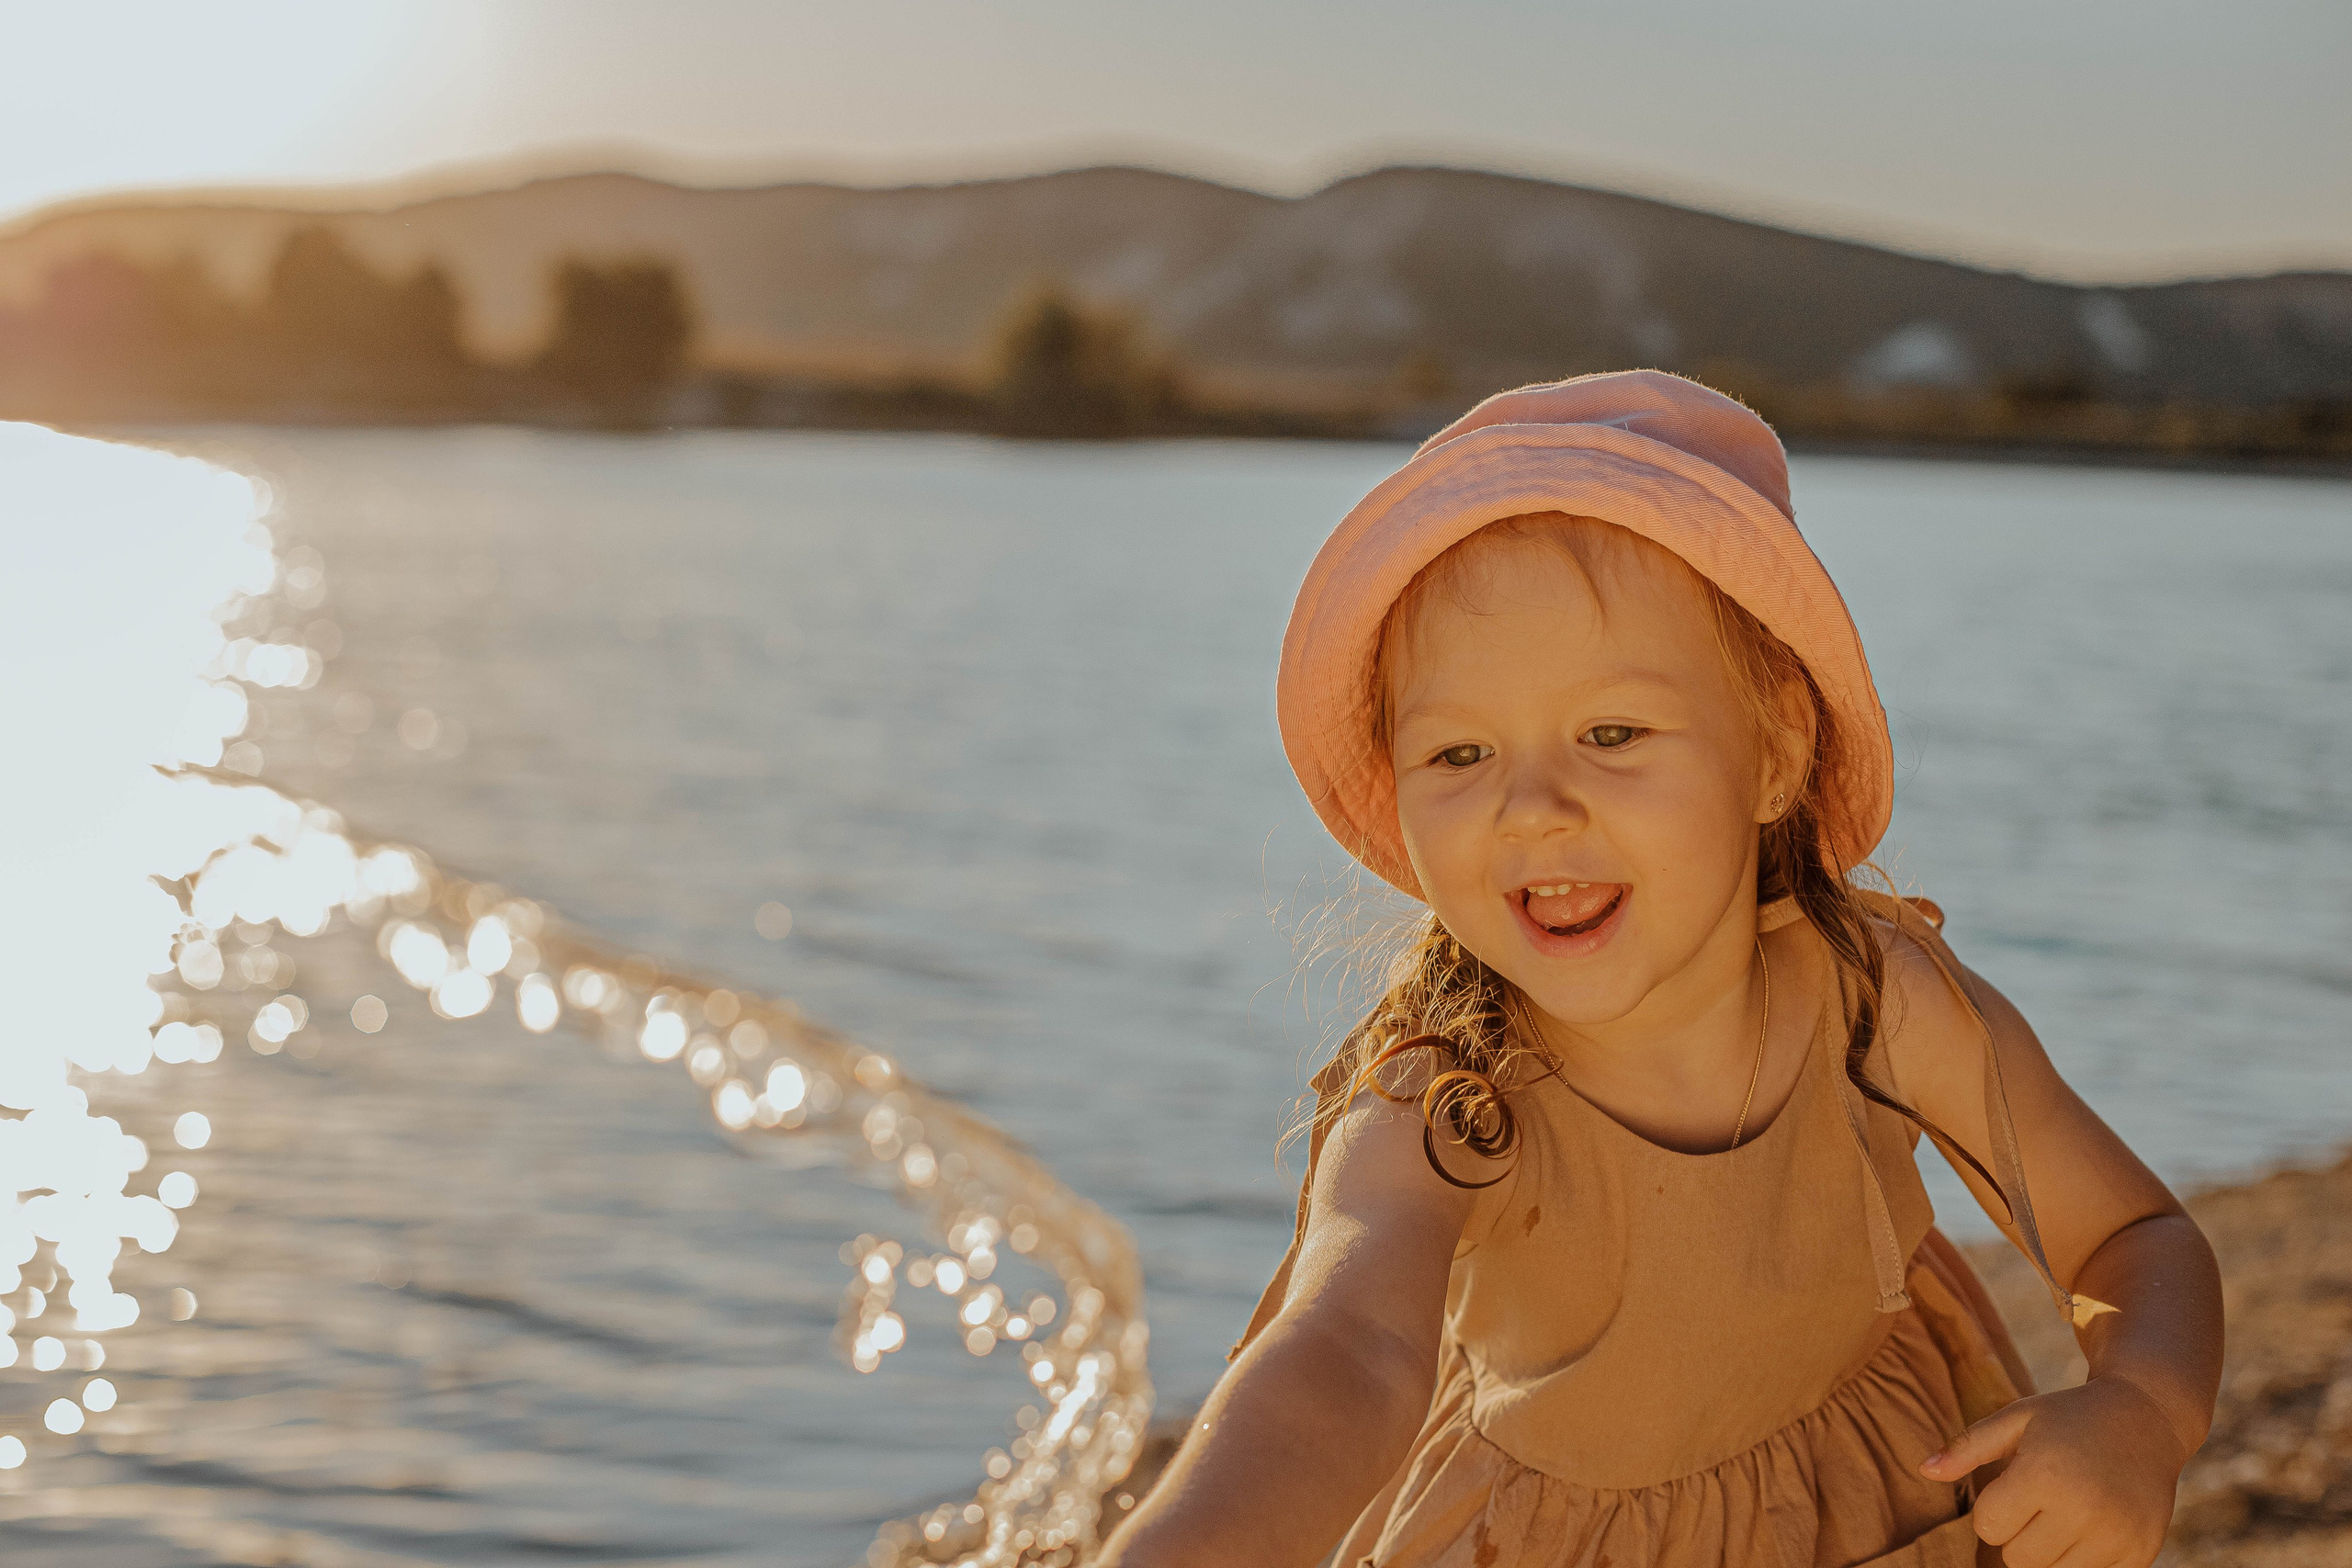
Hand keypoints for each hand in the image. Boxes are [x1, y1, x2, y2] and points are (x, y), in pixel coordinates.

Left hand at [1920, 1377, 2187, 1567]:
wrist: (2146, 1417)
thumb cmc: (2069, 1417)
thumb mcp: (2016, 1419)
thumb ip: (1967, 1447)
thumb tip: (1924, 1470)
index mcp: (2043, 1475)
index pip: (1988, 1527)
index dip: (1993, 1507)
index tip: (2014, 1484)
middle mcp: (2082, 1510)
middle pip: (2017, 1559)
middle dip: (2018, 1533)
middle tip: (2040, 1500)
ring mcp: (2116, 1536)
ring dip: (2049, 1551)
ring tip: (2064, 1513)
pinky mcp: (2140, 1553)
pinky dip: (2084, 1560)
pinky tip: (2093, 1526)